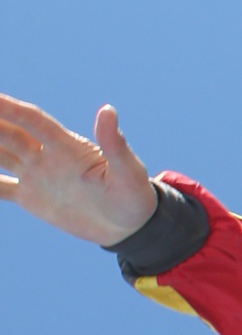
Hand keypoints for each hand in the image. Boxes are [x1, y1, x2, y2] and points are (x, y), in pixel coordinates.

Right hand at [0, 97, 156, 244]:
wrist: (129, 226)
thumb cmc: (134, 196)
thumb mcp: (128, 173)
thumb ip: (115, 144)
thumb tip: (108, 109)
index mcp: (67, 146)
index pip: (31, 121)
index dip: (10, 108)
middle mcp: (46, 155)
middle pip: (7, 133)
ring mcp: (36, 174)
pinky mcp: (31, 196)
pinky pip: (0, 187)